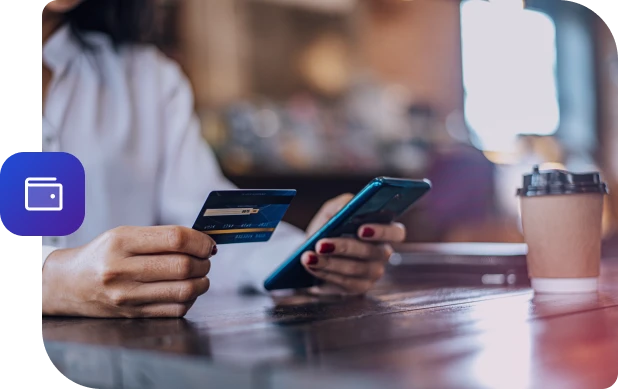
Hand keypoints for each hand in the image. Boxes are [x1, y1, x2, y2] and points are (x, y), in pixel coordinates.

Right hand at [41, 226, 215, 317]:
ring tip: (200, 274)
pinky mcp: (134, 314)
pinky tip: (187, 289)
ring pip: (184, 290)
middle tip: (205, 259)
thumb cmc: (103, 255)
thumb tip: (203, 242)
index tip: (208, 244)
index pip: (176, 239)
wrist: (69, 284)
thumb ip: (162, 237)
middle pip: (183, 266)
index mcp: (122, 242)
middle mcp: (122, 269)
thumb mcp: (125, 235)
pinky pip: (176, 309)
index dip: (200, 241)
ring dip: (202, 282)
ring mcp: (127, 296)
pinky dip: (190, 299)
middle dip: (204, 262)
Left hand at [301, 194, 405, 294]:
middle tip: (321, 244)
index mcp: (383, 231)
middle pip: (373, 252)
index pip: (396, 232)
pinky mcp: (359, 287)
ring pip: (356, 269)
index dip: (382, 231)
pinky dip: (326, 273)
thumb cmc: (329, 226)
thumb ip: (342, 204)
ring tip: (308, 256)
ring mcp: (373, 272)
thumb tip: (347, 206)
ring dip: (329, 262)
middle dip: (345, 247)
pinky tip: (311, 265)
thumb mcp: (333, 210)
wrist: (313, 248)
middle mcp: (382, 252)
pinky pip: (346, 282)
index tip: (360, 229)